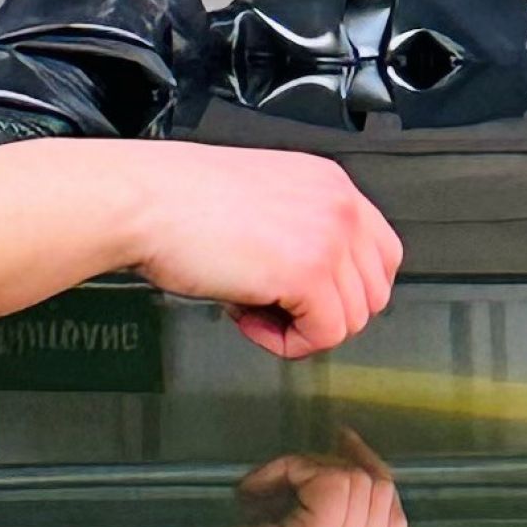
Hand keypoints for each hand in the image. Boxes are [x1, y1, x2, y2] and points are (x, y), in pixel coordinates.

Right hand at [108, 141, 402, 357]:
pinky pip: (325, 335)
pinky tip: (246, 317)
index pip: (381, 253)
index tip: (307, 297)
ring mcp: (330, 238)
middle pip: (373, 292)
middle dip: (323, 313)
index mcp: (330, 184)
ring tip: (253, 307)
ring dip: (302, 328)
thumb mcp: (264, 202)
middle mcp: (340, 206)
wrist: (145, 201)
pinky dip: (286, 342)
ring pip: (353, 319)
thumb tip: (318, 285)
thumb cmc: (182, 203)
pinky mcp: (309, 273)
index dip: (346, 289)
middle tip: (273, 307)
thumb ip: (303, 232)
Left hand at [140, 434, 409, 526]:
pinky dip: (291, 465)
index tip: (335, 449)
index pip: (390, 524)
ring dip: (304, 467)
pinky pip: (329, 477)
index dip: (367, 478)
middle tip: (285, 468)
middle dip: (336, 466)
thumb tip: (327, 484)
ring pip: (357, 482)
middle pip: (381, 497)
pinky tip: (249, 493)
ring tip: (256, 492)